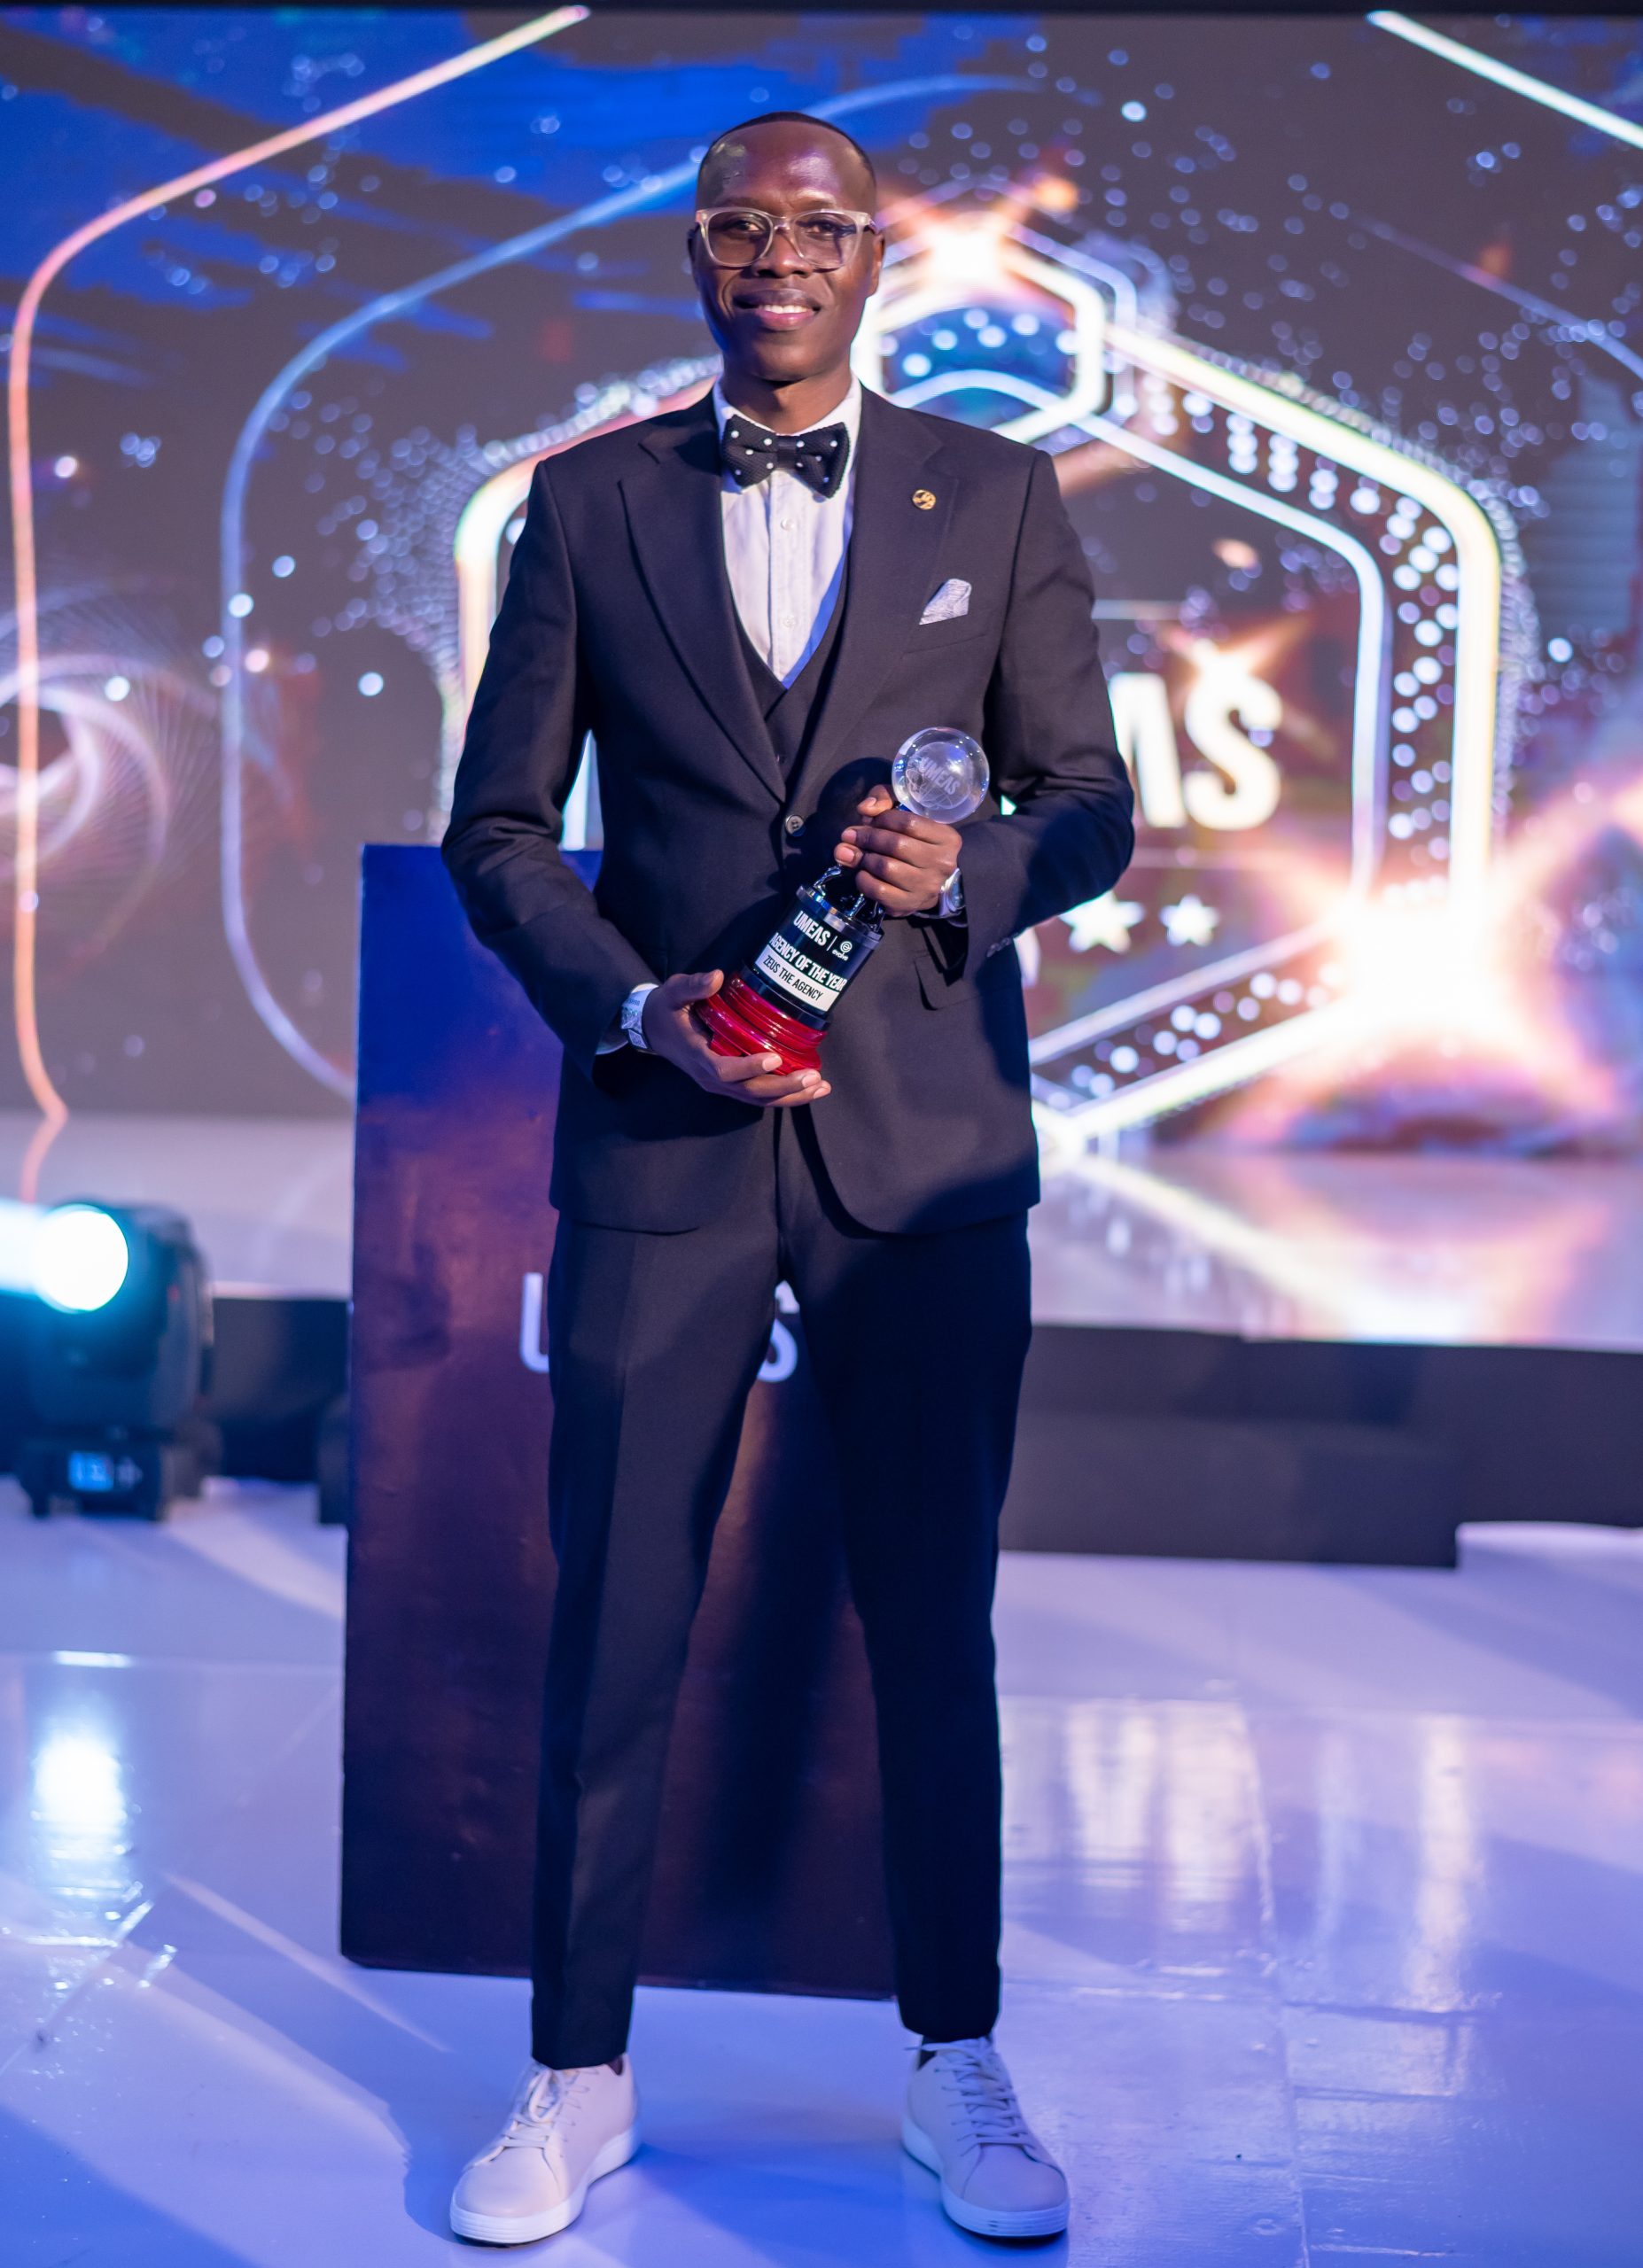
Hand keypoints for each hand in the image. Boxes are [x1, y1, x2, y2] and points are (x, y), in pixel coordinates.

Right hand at [642, 970, 830, 1105]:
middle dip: (783, 1088)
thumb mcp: (673, 992)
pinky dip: (784, 1096)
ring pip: (757, 1099)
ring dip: (790, 1097)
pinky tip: (808, 1089)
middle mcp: (710, 1077)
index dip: (749, 1066)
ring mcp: (719, 1084)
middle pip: (750, 1092)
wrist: (651, 1029)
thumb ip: (694, 986)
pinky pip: (757, 1096)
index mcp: (697, 1055)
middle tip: (814, 1078)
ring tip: (821, 1087)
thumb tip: (717, 977)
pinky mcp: (728, 1084)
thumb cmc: (665, 1009)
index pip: (724, 1070)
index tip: (775, 1057)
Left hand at [835, 785, 960, 915]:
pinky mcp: (909, 904)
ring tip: (857, 854)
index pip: (908, 822)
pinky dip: (863, 880)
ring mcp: (927, 887)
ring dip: (864, 858)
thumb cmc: (914, 841)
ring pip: (885, 867)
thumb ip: (884, 799)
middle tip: (850, 836)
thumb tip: (864, 809)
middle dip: (867, 837)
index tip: (867, 820)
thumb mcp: (905, 812)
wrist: (927, 881)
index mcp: (947, 838)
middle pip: (895, 844)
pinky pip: (879, 891)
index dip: (882, 819)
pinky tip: (862, 873)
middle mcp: (941, 863)